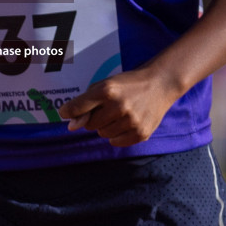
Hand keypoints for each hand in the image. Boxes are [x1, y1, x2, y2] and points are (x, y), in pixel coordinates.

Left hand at [56, 65, 183, 147]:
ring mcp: (131, 121)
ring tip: (119, 114)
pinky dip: (116, 135)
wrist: (160, 84)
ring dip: (106, 126)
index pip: (77, 107)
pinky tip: (126, 123)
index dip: (68, 111)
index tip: (65, 113)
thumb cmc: (127, 84)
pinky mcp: (141, 133)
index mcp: (107, 90)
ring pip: (102, 134)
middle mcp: (119, 106)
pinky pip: (116, 142)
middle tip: (107, 109)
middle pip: (90, 125)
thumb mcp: (105, 85)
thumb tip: (71, 126)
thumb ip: (86, 102)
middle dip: (94, 118)